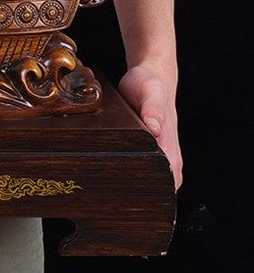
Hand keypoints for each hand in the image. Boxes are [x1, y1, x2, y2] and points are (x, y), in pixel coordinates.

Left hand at [118, 64, 181, 188]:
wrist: (149, 77)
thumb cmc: (152, 85)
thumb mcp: (151, 93)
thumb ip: (153, 109)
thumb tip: (154, 128)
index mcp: (170, 150)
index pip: (165, 185)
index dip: (149, 195)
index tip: (125, 195)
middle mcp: (165, 157)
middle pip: (153, 188)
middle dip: (133, 193)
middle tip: (107, 191)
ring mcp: (154, 155)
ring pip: (143, 179)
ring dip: (126, 183)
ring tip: (102, 183)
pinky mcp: (142, 150)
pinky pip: (134, 166)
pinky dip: (123, 171)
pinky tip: (106, 170)